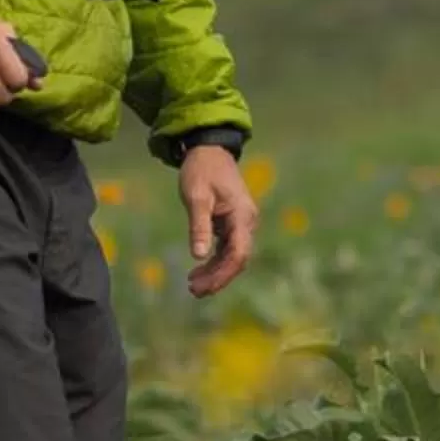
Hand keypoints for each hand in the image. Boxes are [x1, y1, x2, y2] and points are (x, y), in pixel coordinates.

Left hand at [180, 145, 255, 296]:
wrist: (209, 150)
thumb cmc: (201, 170)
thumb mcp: (196, 197)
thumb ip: (199, 226)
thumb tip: (198, 256)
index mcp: (242, 216)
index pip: (238, 254)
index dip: (222, 274)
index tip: (202, 287)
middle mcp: (247, 222)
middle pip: (238, 259)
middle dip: (217, 278)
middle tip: (192, 290)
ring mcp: (242, 223)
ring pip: (233, 256)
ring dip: (215, 272)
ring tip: (192, 285)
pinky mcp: (234, 223)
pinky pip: (228, 248)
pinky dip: (215, 261)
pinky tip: (199, 270)